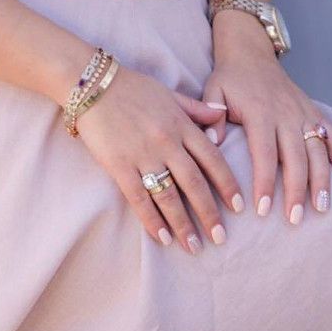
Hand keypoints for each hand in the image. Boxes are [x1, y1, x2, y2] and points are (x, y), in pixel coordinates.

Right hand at [73, 64, 246, 254]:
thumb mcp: (170, 94)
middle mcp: (166, 141)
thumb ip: (197, 108)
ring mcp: (143, 154)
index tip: (238, 207)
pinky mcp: (119, 165)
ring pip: (169, 196)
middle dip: (209, 213)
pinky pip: (139, 198)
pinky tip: (162, 238)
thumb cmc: (133, 88)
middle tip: (220, 238)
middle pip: (194, 183)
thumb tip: (223, 114)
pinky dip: (152, 220)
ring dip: (183, 224)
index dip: (227, 185)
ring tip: (194, 246)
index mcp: (181, 124)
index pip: (212, 159)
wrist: (93, 84)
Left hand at [201, 43, 331, 222]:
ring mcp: (303, 113)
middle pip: (295, 157)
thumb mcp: (213, 91)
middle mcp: (285, 114)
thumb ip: (211, 116)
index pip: (264, 152)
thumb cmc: (230, 78)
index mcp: (260, 112)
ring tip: (321, 208)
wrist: (250, 52)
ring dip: (321, 180)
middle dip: (296, 190)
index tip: (262, 209)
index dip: (264, 182)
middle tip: (295, 219)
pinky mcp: (314, 112)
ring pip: (317, 150)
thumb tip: (212, 143)